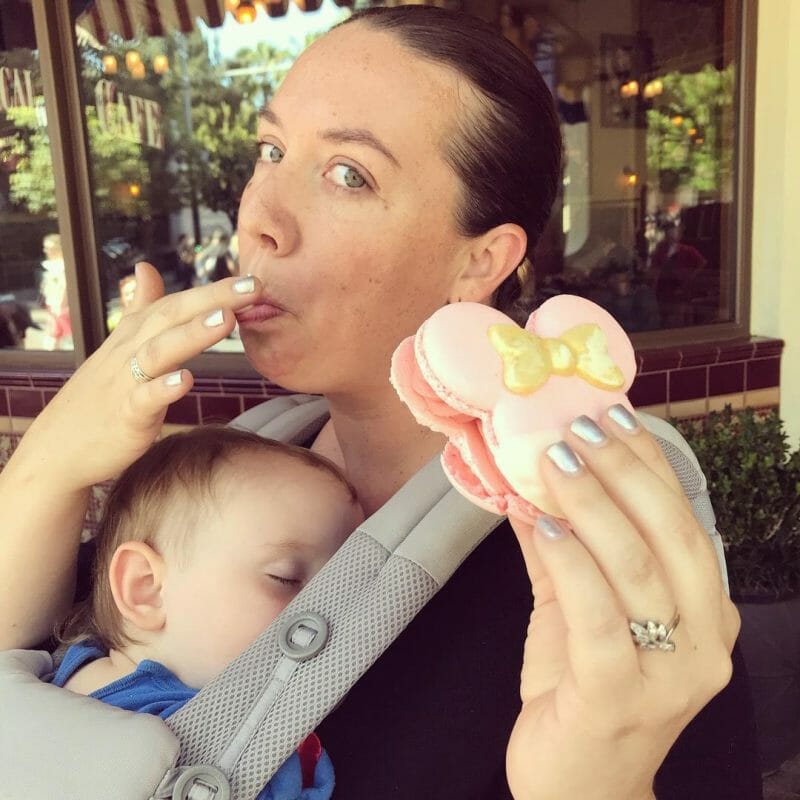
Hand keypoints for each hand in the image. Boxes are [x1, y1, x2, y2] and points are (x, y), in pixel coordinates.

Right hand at [22, 262, 261, 488]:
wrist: (58, 448)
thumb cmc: (99, 396)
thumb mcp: (119, 347)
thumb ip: (139, 309)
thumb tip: (146, 268)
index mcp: (134, 335)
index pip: (176, 304)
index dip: (213, 290)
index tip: (251, 279)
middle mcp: (129, 352)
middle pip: (172, 317)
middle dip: (213, 299)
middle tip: (252, 286)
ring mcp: (126, 384)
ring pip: (160, 351)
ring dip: (192, 334)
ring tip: (225, 319)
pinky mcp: (125, 417)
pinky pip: (144, 400)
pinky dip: (163, 389)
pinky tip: (186, 380)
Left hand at [505, 406, 738, 799]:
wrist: (580, 789)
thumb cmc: (584, 691)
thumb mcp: (578, 610)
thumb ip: (562, 550)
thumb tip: (528, 481)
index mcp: (706, 613)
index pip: (685, 520)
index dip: (649, 462)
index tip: (613, 415)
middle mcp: (705, 641)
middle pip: (670, 536)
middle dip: (623, 472)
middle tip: (578, 429)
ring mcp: (669, 675)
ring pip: (636, 568)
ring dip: (591, 505)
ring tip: (553, 463)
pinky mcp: (617, 699)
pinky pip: (597, 617)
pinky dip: (570, 563)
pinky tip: (543, 525)